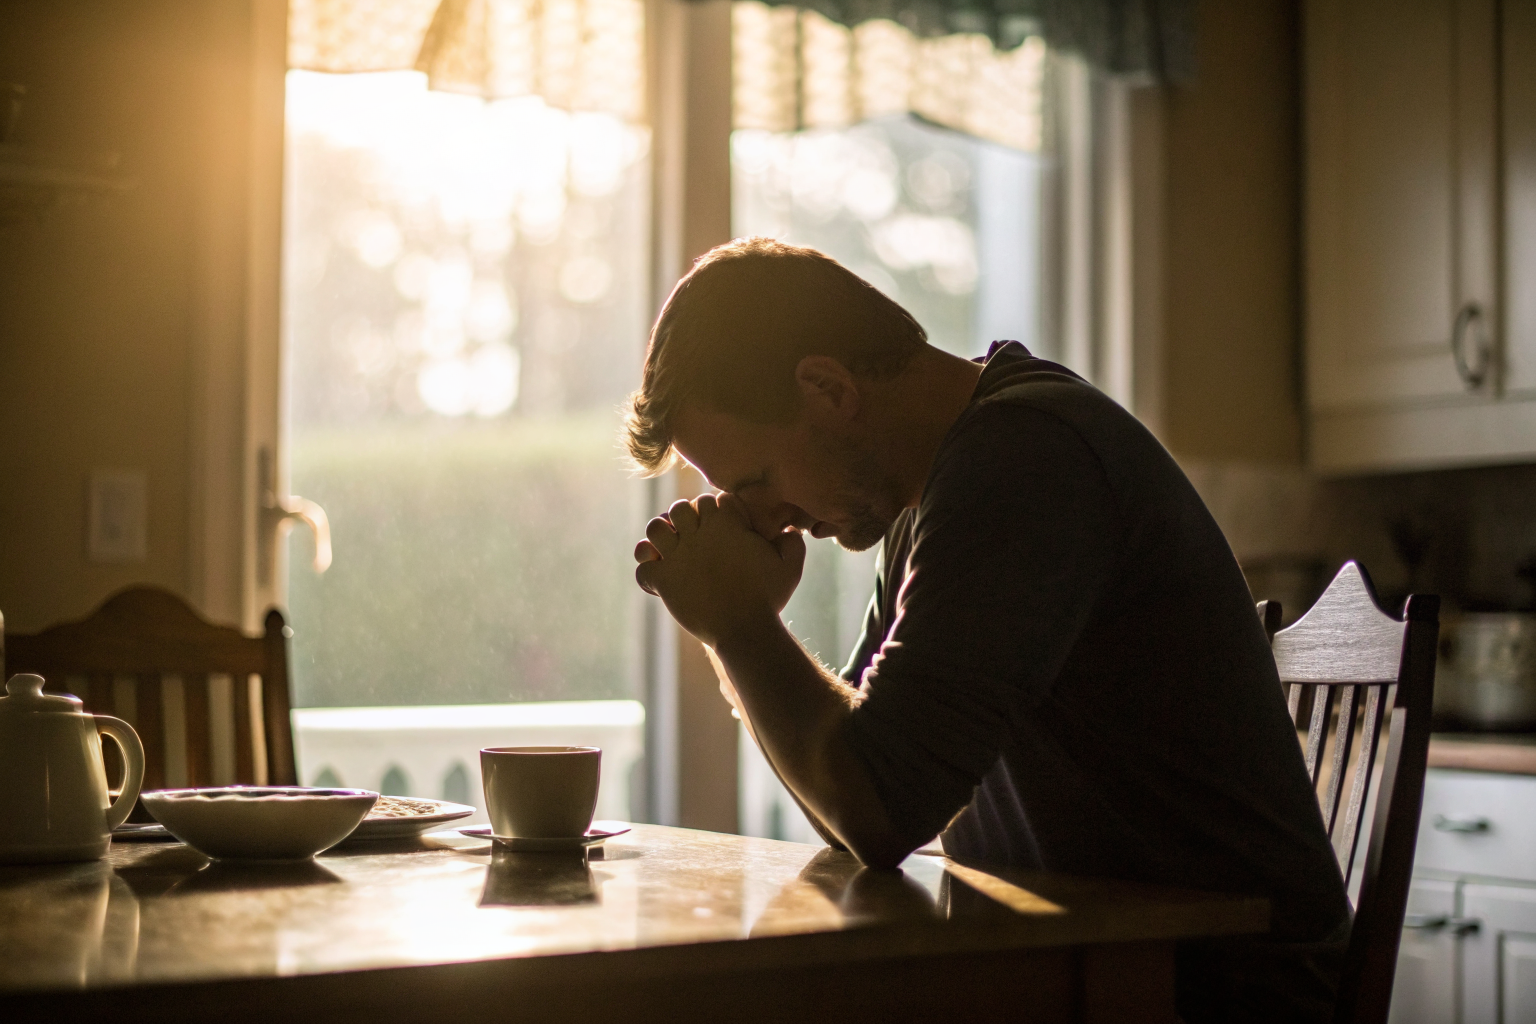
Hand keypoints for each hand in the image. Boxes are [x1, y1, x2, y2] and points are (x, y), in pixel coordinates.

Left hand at [634, 492, 805, 647]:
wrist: (744, 630)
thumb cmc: (768, 597)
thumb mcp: (790, 567)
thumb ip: (793, 543)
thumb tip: (789, 530)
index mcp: (726, 523)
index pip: (713, 499)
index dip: (718, 510)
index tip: (725, 527)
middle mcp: (698, 534)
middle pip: (680, 507)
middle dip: (686, 518)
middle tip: (695, 536)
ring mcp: (677, 556)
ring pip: (654, 528)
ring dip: (661, 537)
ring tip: (671, 550)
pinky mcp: (664, 580)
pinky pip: (643, 566)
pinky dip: (648, 571)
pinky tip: (660, 579)